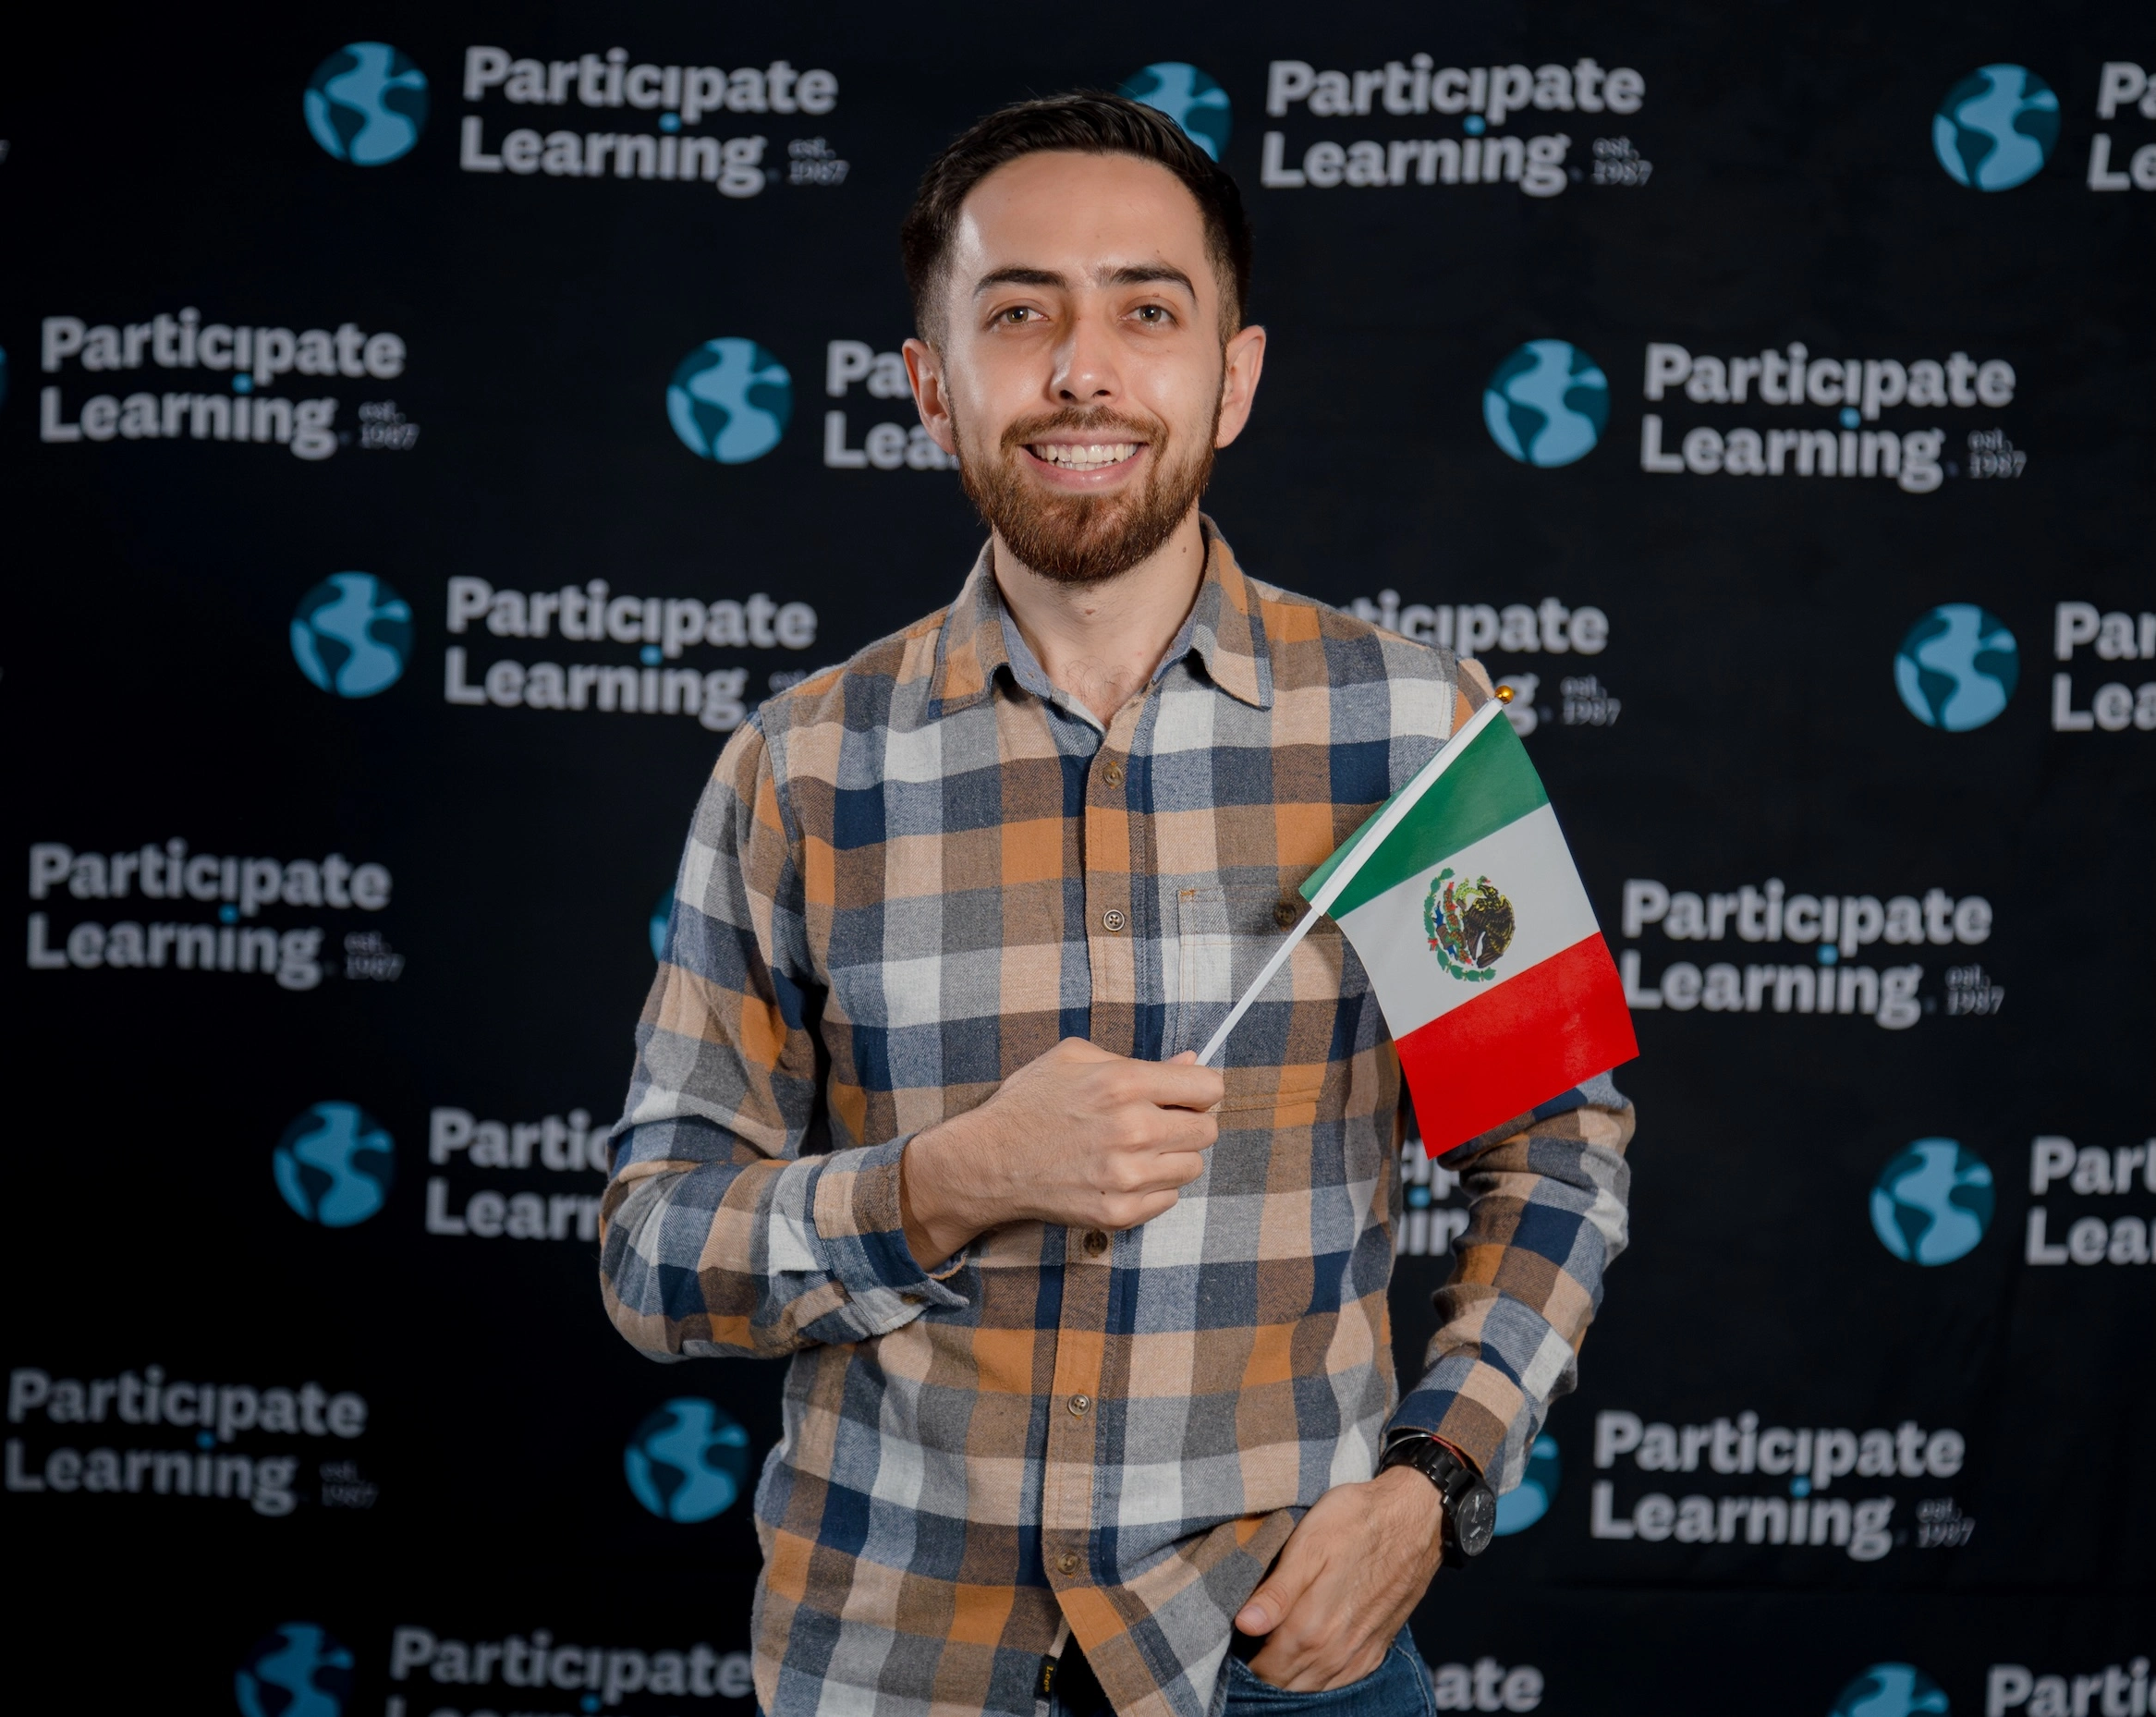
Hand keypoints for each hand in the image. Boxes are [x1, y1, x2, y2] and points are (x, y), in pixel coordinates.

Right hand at [900, 1040, 1222, 1266]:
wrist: (988, 1162)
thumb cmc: (1029, 1103)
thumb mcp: (1074, 1058)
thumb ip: (1137, 1059)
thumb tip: (1190, 1064)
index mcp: (1125, 1083)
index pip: (1209, 1088)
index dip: (1199, 1089)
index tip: (1185, 1094)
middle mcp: (1134, 1130)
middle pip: (1207, 1130)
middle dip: (1187, 1122)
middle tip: (1157, 1121)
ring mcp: (1128, 1176)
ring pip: (1192, 1166)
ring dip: (1172, 1156)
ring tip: (1134, 1149)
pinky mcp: (1120, 1213)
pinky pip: (1169, 1198)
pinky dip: (1153, 1187)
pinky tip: (1120, 1174)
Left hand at [1232, 1467, 1443, 1690]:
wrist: (1414, 1518)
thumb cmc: (1355, 1522)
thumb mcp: (1307, 1544)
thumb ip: (1276, 1593)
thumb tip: (1243, 1625)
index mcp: (1313, 1627)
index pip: (1265, 1669)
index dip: (1245, 1656)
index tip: (1240, 1632)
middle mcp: (1337, 1652)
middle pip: (1286, 1683)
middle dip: (1265, 1666)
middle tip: (1254, 1635)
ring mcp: (1359, 1655)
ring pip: (1312, 1686)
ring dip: (1291, 1674)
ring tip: (1277, 1641)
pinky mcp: (1377, 1650)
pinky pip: (1340, 1681)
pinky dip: (1319, 1675)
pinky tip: (1310, 1652)